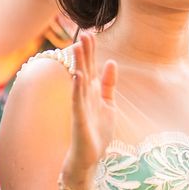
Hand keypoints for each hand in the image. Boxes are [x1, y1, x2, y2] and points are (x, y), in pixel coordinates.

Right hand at [63, 32, 117, 175]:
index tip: (90, 32)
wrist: (90, 157)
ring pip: (79, 81)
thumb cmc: (97, 131)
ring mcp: (81, 106)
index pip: (91, 66)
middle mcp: (85, 95)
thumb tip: (111, 62)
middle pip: (84, 69)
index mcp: (93, 91)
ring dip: (78, 63)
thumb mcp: (108, 104)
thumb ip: (109, 84)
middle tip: (84, 32)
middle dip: (84, 52)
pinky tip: (78, 76)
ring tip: (77, 47)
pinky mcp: (79, 119)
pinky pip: (78, 101)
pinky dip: (78, 88)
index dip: (91, 50)